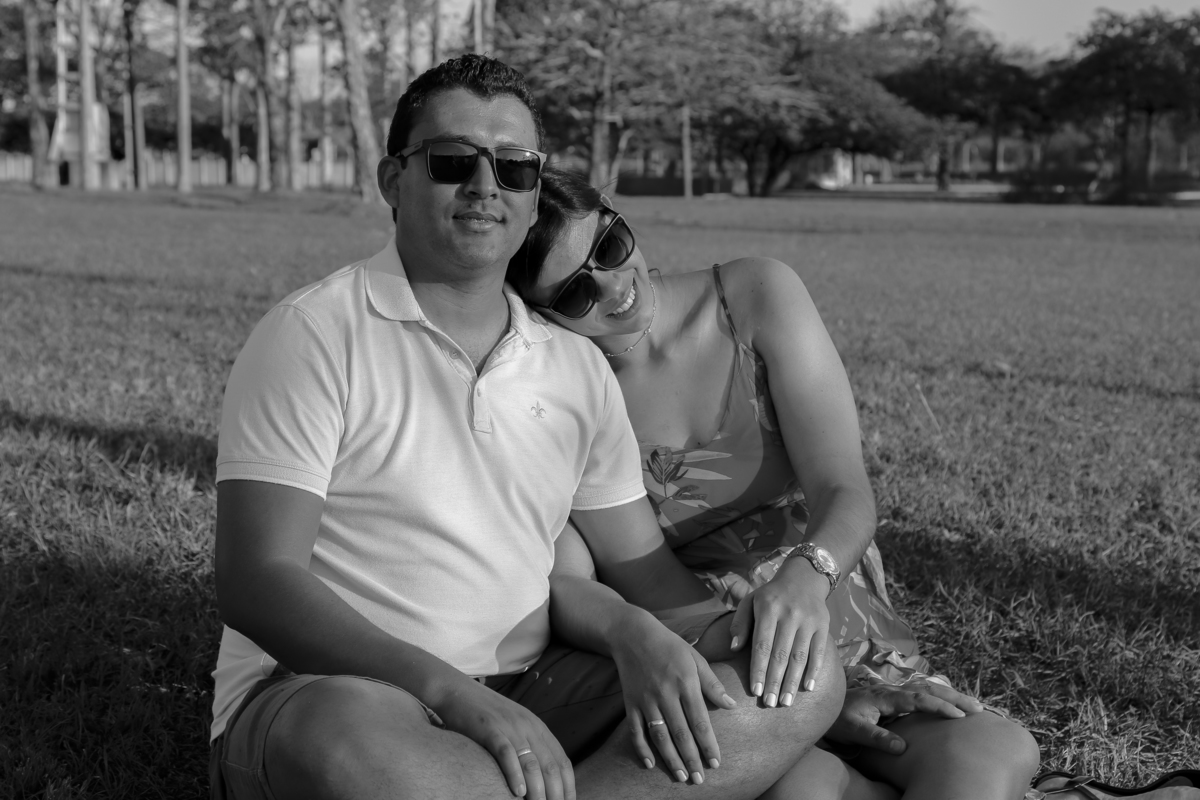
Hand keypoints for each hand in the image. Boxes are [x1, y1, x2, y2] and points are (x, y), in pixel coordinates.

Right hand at [434, 677, 574, 799]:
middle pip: (551, 766)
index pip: (562, 762)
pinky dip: (514, 774)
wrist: (456, 691)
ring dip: (539, 790)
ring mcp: (510, 727)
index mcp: (537, 728)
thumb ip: (528, 747)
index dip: (568, 787)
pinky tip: (518, 792)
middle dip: (556, 794)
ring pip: (532, 763)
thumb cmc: (484, 715)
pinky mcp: (490, 729)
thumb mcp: (513, 727)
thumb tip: (540, 779)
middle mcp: (528, 727)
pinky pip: (506, 754)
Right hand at [610, 612, 737, 784]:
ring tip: (681, 776)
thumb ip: (712, 684)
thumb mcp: (696, 658)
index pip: (699, 720)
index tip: (716, 763)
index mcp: (685, 682)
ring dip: (670, 759)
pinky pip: (635, 730)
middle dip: (691, 758)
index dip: (708, 744)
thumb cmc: (670, 646)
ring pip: (659, 735)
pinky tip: (650, 764)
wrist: (632, 634)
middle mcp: (665, 693)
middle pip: (680, 733)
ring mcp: (645, 699)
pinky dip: (641, 748)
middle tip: (700, 780)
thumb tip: (731, 706)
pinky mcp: (630, 702)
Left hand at [729, 556, 829, 706]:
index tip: (754, 692)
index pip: (762, 645)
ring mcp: (809, 620)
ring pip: (800, 657)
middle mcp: (790, 614)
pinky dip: (814, 671)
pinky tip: (808, 688)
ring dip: (793, 682)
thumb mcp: (751, 601)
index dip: (758, 669)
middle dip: (774, 682)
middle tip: (769, 704)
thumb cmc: (771, 596)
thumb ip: (740, 623)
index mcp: (769, 609)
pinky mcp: (823, 625)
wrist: (803, 578)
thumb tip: (734, 648)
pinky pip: (818, 651)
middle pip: (781, 655)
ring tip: (786, 702)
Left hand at [827, 683, 985, 754]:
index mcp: (886, 697)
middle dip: (954, 698)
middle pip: (928, 690)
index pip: (918, 699)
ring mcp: (894, 693)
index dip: (940, 707)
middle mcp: (893, 691)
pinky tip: (949, 702)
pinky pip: (921, 694)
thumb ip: (876, 737)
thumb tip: (903, 748)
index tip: (959, 717)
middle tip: (978, 708)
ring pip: (927, 689)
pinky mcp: (894, 698)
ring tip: (971, 705)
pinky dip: (939, 696)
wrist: (827, 706)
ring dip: (949, 695)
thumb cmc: (839, 720)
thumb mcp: (854, 731)